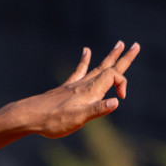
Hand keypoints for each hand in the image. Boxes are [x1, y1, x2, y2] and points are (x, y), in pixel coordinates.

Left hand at [9, 41, 140, 138]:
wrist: (29, 116)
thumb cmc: (53, 121)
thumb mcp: (78, 119)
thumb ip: (97, 110)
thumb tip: (116, 102)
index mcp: (90, 91)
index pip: (114, 77)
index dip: (123, 84)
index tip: (121, 98)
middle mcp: (84, 84)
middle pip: (108, 67)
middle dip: (123, 58)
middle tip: (136, 45)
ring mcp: (75, 85)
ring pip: (97, 67)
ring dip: (109, 56)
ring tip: (119, 44)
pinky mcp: (66, 88)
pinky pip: (79, 70)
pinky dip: (85, 60)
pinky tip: (86, 50)